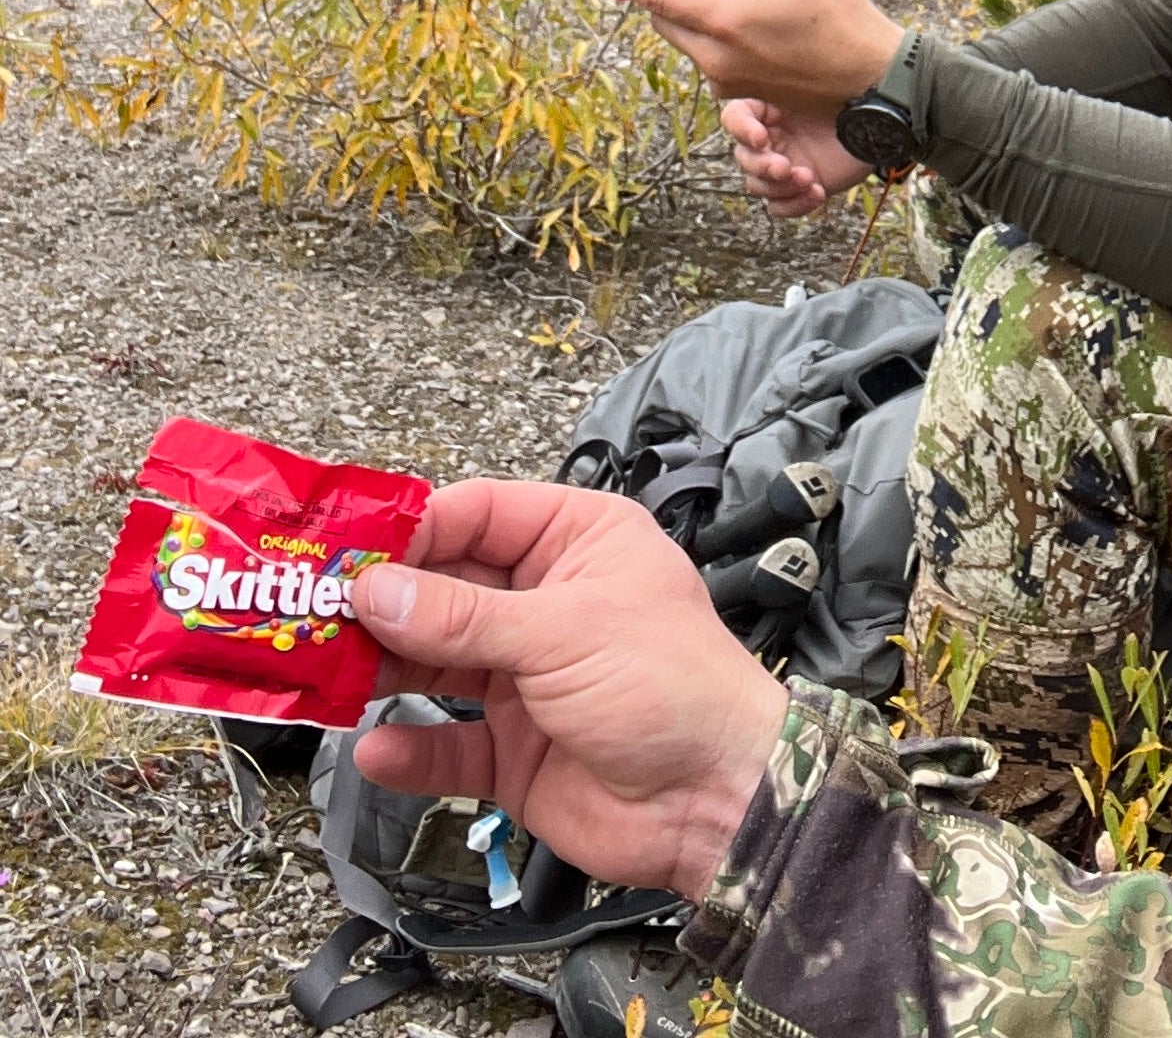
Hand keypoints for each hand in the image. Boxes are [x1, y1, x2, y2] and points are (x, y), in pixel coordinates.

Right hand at [349, 480, 787, 902]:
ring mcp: (529, 677)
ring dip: (382, 672)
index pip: (478, 515)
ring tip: (325, 676)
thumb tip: (377, 590)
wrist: (716, 799)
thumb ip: (463, 617)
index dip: (412, 532)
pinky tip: (375, 751)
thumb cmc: (675, 687)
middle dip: (382, 604)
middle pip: (445, 589)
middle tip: (310, 616)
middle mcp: (549, 602)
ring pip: (435, 664)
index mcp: (579, 542)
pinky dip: (409, 751)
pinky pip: (445, 744)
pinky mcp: (515, 750)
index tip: (346, 553)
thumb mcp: (563, 632)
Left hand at [600, 0, 902, 110]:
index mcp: (726, 20)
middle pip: (667, 22)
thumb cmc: (843, 17)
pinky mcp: (745, 94)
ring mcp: (729, 80)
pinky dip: (719, 37)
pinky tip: (755, 22)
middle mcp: (717, 57)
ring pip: (692, 41)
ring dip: (698, 17)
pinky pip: (715, 58)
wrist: (875, 81)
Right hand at [723, 98, 869, 214]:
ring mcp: (784, 163)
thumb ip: (788, 87)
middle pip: (743, 158)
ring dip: (780, 187)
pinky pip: (778, 207)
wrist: (883, 126)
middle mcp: (771, 137)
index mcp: (769, 110)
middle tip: (786, 168)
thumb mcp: (819, 88)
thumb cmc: (851, 100)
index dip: (741, 130)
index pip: (734, 118)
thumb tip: (764, 95)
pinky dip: (794, 205)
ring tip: (810, 179)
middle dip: (763, 167)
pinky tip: (818, 193)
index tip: (763, 138)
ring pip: (757, 185)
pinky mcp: (799, 187)